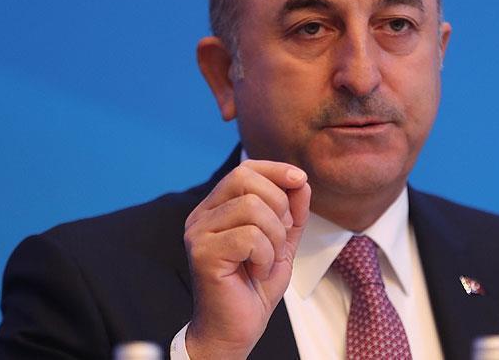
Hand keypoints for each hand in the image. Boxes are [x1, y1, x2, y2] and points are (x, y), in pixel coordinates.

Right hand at [183, 159, 310, 358]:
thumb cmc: (253, 287)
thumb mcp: (282, 242)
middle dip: (278, 204)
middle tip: (280, 237)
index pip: (245, 170)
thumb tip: (300, 181)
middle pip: (245, 179)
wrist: (235, 329)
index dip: (275, 170)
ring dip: (274, 237)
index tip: (299, 180)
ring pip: (252, 208)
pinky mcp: (202, 253)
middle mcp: (201, 216)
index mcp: (217, 208)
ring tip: (267, 261)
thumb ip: (292, 212)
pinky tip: (257, 272)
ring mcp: (198, 233)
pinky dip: (265, 256)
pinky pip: (249, 237)